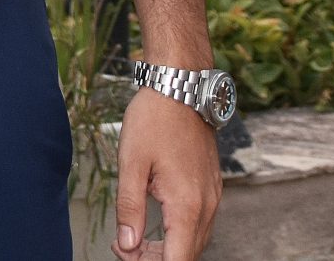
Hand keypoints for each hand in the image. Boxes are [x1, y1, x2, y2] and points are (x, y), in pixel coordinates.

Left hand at [114, 88, 219, 259]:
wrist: (180, 88)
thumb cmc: (154, 120)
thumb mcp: (131, 163)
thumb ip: (129, 208)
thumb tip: (127, 245)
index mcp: (187, 205)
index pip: (177, 260)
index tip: (125, 253)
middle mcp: (206, 206)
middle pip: (186, 255)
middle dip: (153, 259)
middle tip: (121, 244)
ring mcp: (212, 198)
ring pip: (193, 241)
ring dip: (165, 249)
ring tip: (132, 236)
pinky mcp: (210, 189)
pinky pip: (198, 224)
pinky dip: (177, 233)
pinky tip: (155, 224)